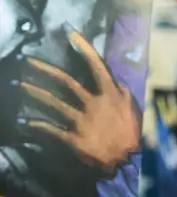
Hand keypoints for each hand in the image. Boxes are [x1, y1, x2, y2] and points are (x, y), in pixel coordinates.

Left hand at [18, 28, 139, 170]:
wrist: (128, 164)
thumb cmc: (133, 136)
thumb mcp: (134, 111)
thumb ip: (123, 94)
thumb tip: (115, 80)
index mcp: (111, 95)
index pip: (96, 66)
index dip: (83, 48)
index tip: (69, 32)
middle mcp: (93, 103)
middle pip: (66, 81)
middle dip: (45, 69)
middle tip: (27, 60)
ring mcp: (81, 120)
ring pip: (54, 102)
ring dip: (35, 93)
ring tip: (21, 85)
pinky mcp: (72, 136)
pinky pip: (51, 129)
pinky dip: (37, 126)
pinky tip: (25, 123)